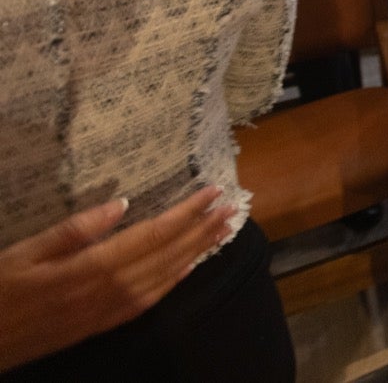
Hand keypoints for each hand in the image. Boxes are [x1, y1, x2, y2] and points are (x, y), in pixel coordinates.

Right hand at [0, 187, 234, 371]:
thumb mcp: (23, 252)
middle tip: (234, 207)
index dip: (187, 213)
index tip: (214, 192)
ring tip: (223, 231)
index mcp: (89, 268)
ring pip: (164, 279)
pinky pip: (148, 301)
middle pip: (167, 256)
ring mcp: (106, 312)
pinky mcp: (100, 326)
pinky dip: (174, 282)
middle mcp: (107, 292)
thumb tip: (122, 203)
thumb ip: (74, 229)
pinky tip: (189, 268)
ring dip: (197, 253)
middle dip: (203, 230)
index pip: (152, 235)